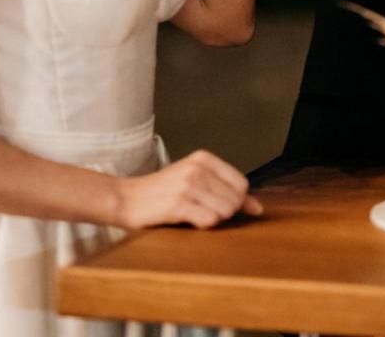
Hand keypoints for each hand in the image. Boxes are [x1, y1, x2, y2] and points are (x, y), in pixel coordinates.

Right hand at [117, 149, 262, 229]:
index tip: (218, 205)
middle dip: (224, 213)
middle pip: (235, 200)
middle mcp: (197, 168)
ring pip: (224, 212)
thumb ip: (226, 191)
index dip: (235, 201)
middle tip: (201, 211)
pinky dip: (202, 225)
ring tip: (193, 214)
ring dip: (212, 220)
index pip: (241, 184)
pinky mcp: (178, 203)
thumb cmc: (163, 192)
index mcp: (204, 158)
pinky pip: (209, 220)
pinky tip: (187, 220)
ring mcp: (188, 185)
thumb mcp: (195, 182)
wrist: (126, 198)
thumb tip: (258, 208)